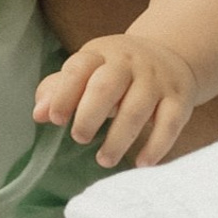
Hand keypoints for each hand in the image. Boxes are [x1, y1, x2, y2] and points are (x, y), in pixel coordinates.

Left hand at [34, 27, 196, 168]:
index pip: (79, 69)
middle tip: (80, 138)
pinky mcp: (179, 98)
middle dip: (89, 115)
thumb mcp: (88, 71)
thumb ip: (59, 90)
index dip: (64, 94)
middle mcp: (129, 62)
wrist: (170, 56)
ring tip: (104, 160)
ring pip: (137, 109)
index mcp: (100, 54)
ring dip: (119, 139)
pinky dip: (156, 146)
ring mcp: (156, 79)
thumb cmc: (116, 72)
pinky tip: (142, 163)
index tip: (56, 120)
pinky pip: (169, 123)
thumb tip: (39, 114)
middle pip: (107, 86)